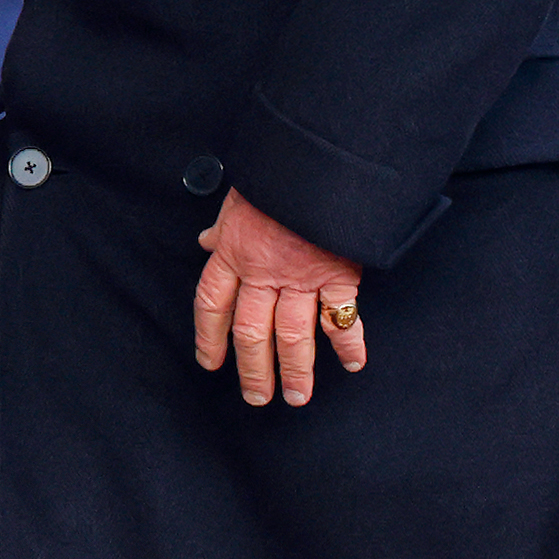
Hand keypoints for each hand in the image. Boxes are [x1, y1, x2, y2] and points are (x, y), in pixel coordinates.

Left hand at [194, 189, 365, 408]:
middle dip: (253, 370)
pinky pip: (340, 318)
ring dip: (295, 371)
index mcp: (234, 251)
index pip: (212, 303)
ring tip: (297, 397)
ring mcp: (301, 277)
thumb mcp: (239, 197)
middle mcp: (263, 271)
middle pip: (251, 331)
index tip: (210, 363)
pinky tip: (352, 364)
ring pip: (292, 335)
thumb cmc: (277, 174)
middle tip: (257, 398)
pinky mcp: (337, 275)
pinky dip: (349, 344)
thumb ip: (224, 227)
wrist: (317, 160)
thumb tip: (206, 241)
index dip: (209, 337)